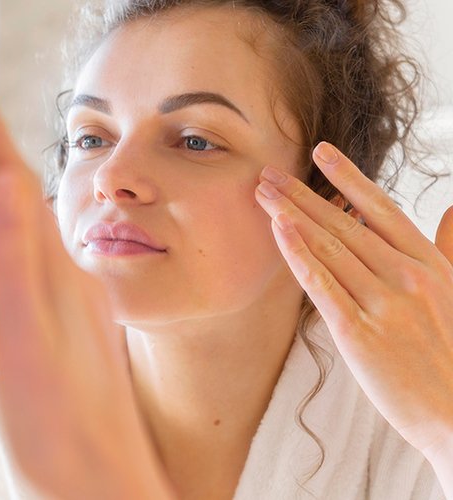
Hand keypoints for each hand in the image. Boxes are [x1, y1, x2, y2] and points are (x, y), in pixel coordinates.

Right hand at [0, 100, 173, 499]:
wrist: (103, 484)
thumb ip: (18, 261)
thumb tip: (13, 179)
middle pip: (21, 209)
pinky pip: (37, 274)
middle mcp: (69, 283)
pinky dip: (13, 251)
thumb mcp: (28, 339)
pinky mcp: (71, 337)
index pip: (19, 192)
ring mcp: (72, 309)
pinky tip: (16, 264)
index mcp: (56, 275)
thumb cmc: (61, 425)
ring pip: (30, 239)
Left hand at [253, 141, 452, 461]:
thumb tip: (450, 210)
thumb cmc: (452, 353)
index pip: (382, 208)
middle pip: (345, 224)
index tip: (321, 152)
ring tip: (263, 193)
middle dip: (303, 195)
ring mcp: (383, 303)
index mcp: (428, 263)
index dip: (349, 178)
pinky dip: (298, 254)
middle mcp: (405, 276)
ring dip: (291, 216)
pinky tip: (278, 230)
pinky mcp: (358, 332)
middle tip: (268, 173)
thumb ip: (450, 247)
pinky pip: (321, 284)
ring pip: (328, 247)